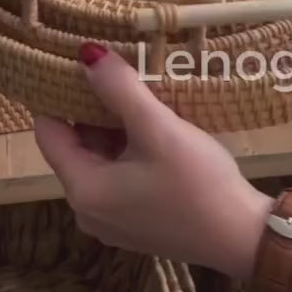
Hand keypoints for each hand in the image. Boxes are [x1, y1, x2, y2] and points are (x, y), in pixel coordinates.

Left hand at [35, 46, 269, 276]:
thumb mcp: (158, 129)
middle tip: (108, 65)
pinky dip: (127, 146)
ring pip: (99, 158)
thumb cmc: (197, 183)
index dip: (54, 95)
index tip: (67, 60)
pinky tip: (151, 122)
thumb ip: (120, 90)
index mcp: (84, 190)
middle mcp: (89, 209)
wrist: (243, 238)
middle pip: (74, 145)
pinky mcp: (136, 221)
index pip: (48, 133)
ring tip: (130, 85)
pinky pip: (118, 174)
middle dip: (88, 106)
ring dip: (111, 125)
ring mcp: (113, 219)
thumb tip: (86, 54)